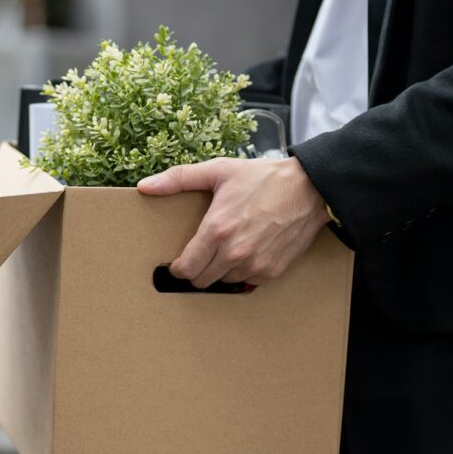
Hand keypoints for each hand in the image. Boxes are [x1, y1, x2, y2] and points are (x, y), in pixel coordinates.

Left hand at [137, 157, 328, 287]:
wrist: (308, 188)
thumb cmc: (262, 178)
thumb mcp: (218, 170)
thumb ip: (178, 179)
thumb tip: (144, 186)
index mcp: (217, 230)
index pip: (185, 268)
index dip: (178, 267)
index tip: (179, 262)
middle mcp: (234, 252)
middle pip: (201, 280)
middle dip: (197, 270)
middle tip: (201, 256)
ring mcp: (255, 264)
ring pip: (224, 282)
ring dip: (220, 271)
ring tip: (225, 250)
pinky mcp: (272, 271)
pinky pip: (247, 282)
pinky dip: (243, 272)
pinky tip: (246, 253)